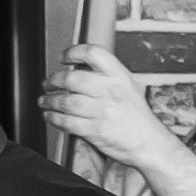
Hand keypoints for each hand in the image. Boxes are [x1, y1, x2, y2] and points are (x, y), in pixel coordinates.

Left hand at [39, 44, 195, 195]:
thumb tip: (78, 68)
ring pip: (66, 102)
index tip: (64, 57)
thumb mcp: (128, 87)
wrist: (150, 143)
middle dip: (54, 80)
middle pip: (73, 78)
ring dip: (50, 101)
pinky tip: (51, 116)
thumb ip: (107, 77)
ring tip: (44, 101)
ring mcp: (103, 111)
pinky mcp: (96, 130)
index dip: (74, 52)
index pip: (93, 53)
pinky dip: (54, 118)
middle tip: (48, 83)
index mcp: (120, 76)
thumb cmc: (138, 116)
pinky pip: (67, 122)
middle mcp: (111, 91)